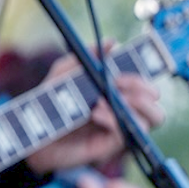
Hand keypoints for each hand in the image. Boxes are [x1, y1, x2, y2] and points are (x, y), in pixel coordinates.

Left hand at [26, 48, 164, 174]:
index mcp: (116, 91)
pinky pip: (127, 132)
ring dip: (134, 104)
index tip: (126, 66)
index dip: (144, 73)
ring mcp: (119, 127)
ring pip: (153, 117)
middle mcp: (123, 109)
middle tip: (117, 82)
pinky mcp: (111, 145)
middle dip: (141, 86)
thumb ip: (86, 56)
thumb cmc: (49, 102)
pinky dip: (114, 120)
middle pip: (155, 99)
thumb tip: (112, 42)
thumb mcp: (64, 73)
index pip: (144, 82)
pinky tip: (95, 113)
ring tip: (104, 99)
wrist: (33, 129)